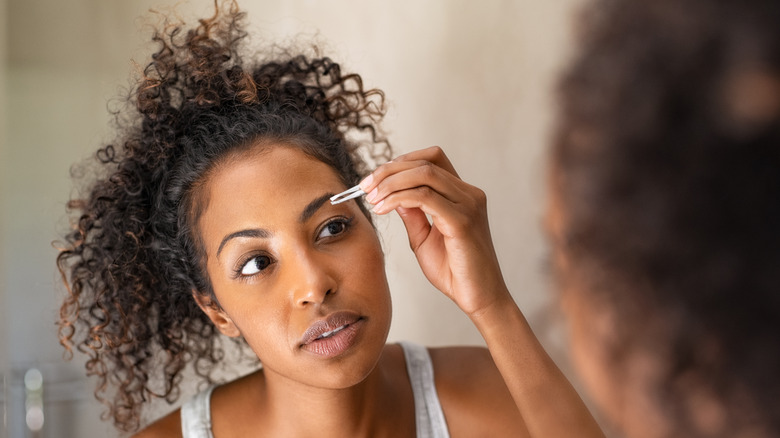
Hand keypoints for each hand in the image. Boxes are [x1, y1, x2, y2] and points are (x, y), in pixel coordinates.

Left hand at [359, 146, 509, 316]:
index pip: (431, 159)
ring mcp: (468, 205)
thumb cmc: (455, 272)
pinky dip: (398, 197)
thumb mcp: (424, 239)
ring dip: (391, 182)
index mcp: (462, 194)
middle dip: (389, 170)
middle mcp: (469, 194)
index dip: (400, 163)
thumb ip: (412, 215)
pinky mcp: (462, 221)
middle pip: (425, 161)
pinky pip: (424, 197)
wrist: (478, 299)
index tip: (374, 180)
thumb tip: (394, 195)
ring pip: (424, 173)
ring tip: (372, 198)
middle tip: (365, 186)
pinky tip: (383, 208)